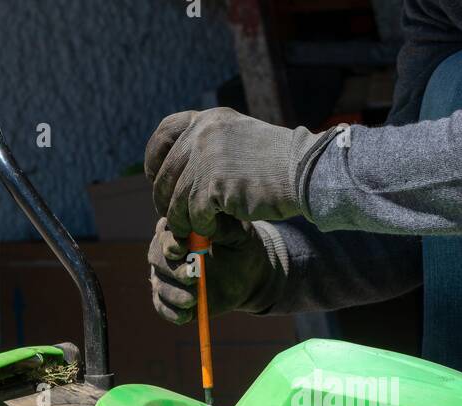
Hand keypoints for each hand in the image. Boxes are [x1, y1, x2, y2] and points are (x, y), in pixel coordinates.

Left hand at [145, 107, 333, 238]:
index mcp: (209, 120)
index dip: (154, 158)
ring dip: (180, 219)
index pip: (164, 133)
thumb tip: (183, 169)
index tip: (156, 177)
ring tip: (190, 230)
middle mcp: (203, 133)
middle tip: (174, 215)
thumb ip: (214, 145)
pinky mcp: (213, 185)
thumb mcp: (241, 139)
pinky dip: (199, 227)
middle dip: (165, 198)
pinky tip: (212, 230)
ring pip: (175, 198)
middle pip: (166, 172)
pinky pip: (192, 214)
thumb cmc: (280, 164)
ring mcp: (206, 158)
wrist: (306, 172)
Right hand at [148, 215, 280, 324]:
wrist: (250, 278)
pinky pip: (163, 307)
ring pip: (160, 285)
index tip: (183, 249)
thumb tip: (205, 222)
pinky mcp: (171, 300)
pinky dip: (172, 313)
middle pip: (156, 258)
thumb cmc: (242, 248)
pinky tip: (185, 315)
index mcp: (179, 230)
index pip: (165, 232)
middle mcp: (166, 253)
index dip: (171, 241)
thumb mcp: (238, 234)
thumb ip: (222, 227)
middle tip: (191, 276)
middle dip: (172, 268)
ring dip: (173, 293)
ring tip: (192, 299)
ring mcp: (166, 277)